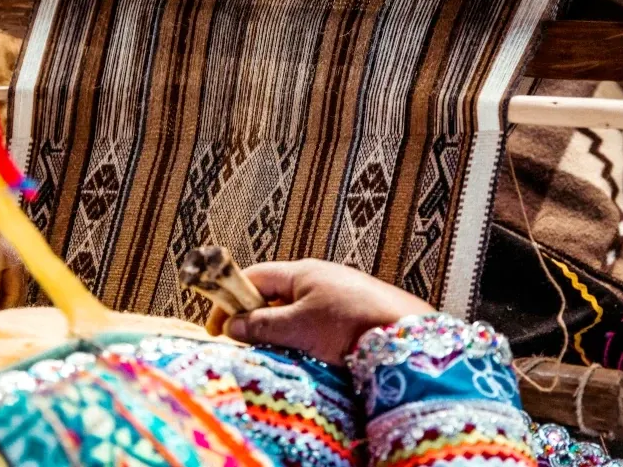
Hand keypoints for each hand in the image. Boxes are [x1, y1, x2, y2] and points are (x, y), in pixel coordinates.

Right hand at [214, 259, 433, 364]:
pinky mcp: (348, 311)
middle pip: (271, 293)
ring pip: (292, 309)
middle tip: (243, 341)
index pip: (253, 277)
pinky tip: (304, 351)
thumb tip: (232, 325)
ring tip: (275, 351)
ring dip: (277, 328)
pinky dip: (299, 334)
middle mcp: (316, 277)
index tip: (216, 325)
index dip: (229, 299)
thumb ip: (262, 325)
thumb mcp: (299, 327)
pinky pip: (312, 319)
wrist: (406, 331)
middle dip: (253, 316)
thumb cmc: (350, 322)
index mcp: (300, 271)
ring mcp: (333, 293)